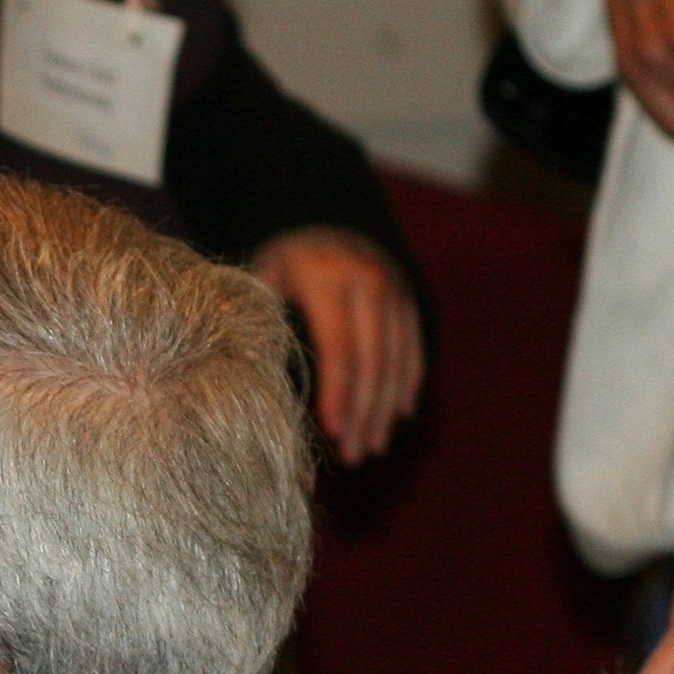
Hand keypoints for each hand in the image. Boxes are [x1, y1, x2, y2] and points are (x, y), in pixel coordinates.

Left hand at [249, 229, 424, 465]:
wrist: (320, 218)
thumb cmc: (278, 265)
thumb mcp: (262, 281)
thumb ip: (264, 324)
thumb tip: (260, 385)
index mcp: (328, 281)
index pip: (339, 350)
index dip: (338, 394)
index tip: (332, 432)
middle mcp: (370, 284)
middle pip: (373, 362)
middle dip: (365, 413)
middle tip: (355, 455)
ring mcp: (394, 291)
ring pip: (397, 360)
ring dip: (385, 409)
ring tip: (372, 447)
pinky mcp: (407, 300)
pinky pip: (412, 348)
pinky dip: (406, 384)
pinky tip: (397, 415)